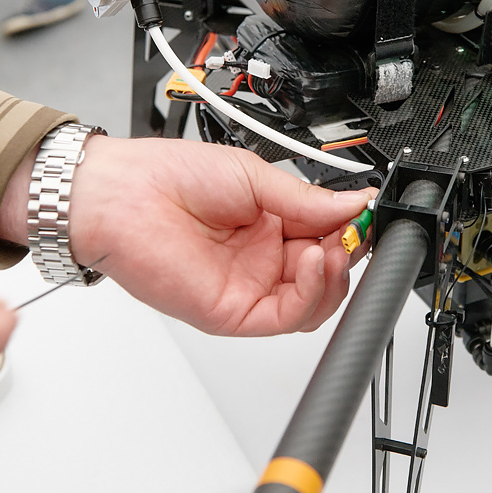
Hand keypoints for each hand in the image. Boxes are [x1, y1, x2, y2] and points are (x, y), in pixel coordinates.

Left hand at [0, 137, 373, 335]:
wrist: (121, 196)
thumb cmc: (169, 177)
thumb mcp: (255, 176)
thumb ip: (309, 199)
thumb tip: (358, 202)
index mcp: (270, 222)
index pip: (328, 235)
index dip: (352, 228)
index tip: (370, 212)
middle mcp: (263, 259)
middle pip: (328, 273)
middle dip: (350, 252)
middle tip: (357, 229)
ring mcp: (250, 287)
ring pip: (316, 302)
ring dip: (336, 276)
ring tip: (335, 245)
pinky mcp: (236, 312)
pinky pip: (290, 316)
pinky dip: (313, 293)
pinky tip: (316, 262)